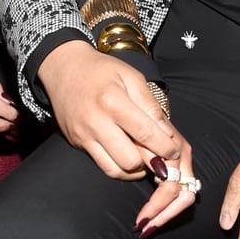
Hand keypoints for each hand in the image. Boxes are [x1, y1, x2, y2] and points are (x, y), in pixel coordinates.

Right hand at [39, 40, 198, 229]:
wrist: (65, 68)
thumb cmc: (102, 70)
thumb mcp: (132, 77)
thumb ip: (150, 106)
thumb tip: (167, 134)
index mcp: (112, 100)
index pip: (144, 133)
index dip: (164, 147)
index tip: (174, 152)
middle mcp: (95, 121)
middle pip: (130, 159)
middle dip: (150, 162)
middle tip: (160, 156)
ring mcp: (83, 135)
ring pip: (115, 170)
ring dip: (135, 169)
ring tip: (145, 158)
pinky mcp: (77, 143)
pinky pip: (103, 165)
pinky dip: (120, 167)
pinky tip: (129, 156)